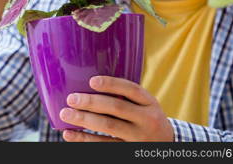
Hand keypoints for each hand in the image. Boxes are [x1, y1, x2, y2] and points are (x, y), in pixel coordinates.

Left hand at [59, 76, 173, 141]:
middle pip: (117, 107)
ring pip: (109, 127)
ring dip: (84, 120)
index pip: (132, 89)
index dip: (111, 84)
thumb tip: (90, 84)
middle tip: (71, 98)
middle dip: (91, 102)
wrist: (166, 145)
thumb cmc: (146, 119)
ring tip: (66, 114)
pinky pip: (104, 145)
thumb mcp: (146, 106)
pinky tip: (70, 134)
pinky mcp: (128, 151)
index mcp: (150, 103)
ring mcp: (138, 137)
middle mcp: (147, 119)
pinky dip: (84, 139)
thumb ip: (127, 97)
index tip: (92, 81)